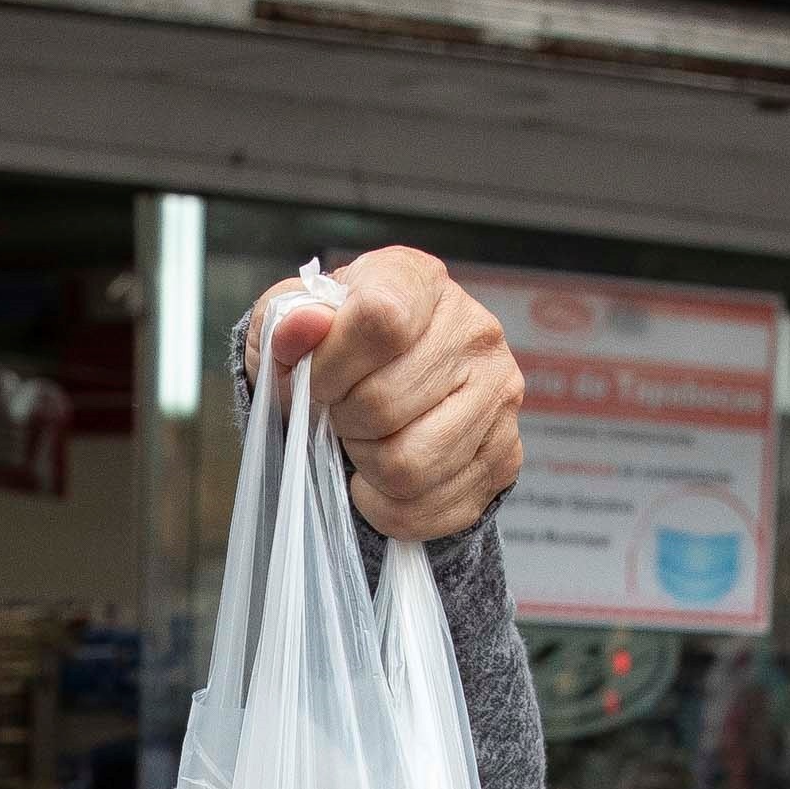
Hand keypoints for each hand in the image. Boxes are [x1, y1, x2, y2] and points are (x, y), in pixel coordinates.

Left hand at [254, 247, 523, 541]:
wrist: (377, 401)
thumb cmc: (332, 357)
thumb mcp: (289, 328)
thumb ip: (285, 321)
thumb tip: (302, 328)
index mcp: (420, 282)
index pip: (381, 319)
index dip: (333, 363)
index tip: (318, 379)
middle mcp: (475, 332)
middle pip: (385, 403)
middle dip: (344, 422)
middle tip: (341, 416)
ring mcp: (498, 396)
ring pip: (408, 465)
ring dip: (367, 466)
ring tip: (364, 444)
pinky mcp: (504, 457)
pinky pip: (426, 506)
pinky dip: (386, 507)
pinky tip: (382, 479)